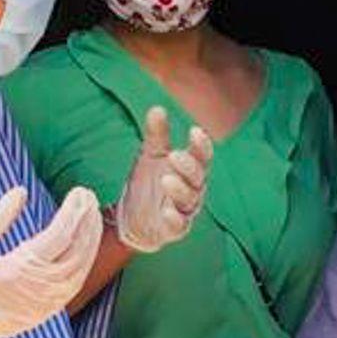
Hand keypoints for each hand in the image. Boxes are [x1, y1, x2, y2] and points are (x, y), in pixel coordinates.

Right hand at [0, 185, 103, 337]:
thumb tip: (20, 192)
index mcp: (13, 271)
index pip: (57, 238)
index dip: (73, 214)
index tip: (79, 192)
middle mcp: (34, 290)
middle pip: (75, 253)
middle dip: (86, 223)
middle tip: (90, 198)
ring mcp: (42, 305)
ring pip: (79, 271)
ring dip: (90, 242)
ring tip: (91, 216)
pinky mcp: (45, 312)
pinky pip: (73, 285)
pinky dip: (84, 262)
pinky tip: (85, 245)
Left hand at [114, 104, 212, 252]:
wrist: (133, 217)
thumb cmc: (148, 182)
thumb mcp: (150, 155)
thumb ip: (156, 135)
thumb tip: (157, 108)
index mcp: (190, 169)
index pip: (202, 156)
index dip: (201, 144)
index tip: (194, 131)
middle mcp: (193, 189)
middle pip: (199, 177)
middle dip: (189, 166)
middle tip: (174, 156)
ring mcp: (185, 210)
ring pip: (190, 200)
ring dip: (180, 190)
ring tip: (166, 180)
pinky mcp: (175, 229)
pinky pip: (179, 225)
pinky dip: (174, 219)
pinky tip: (166, 211)